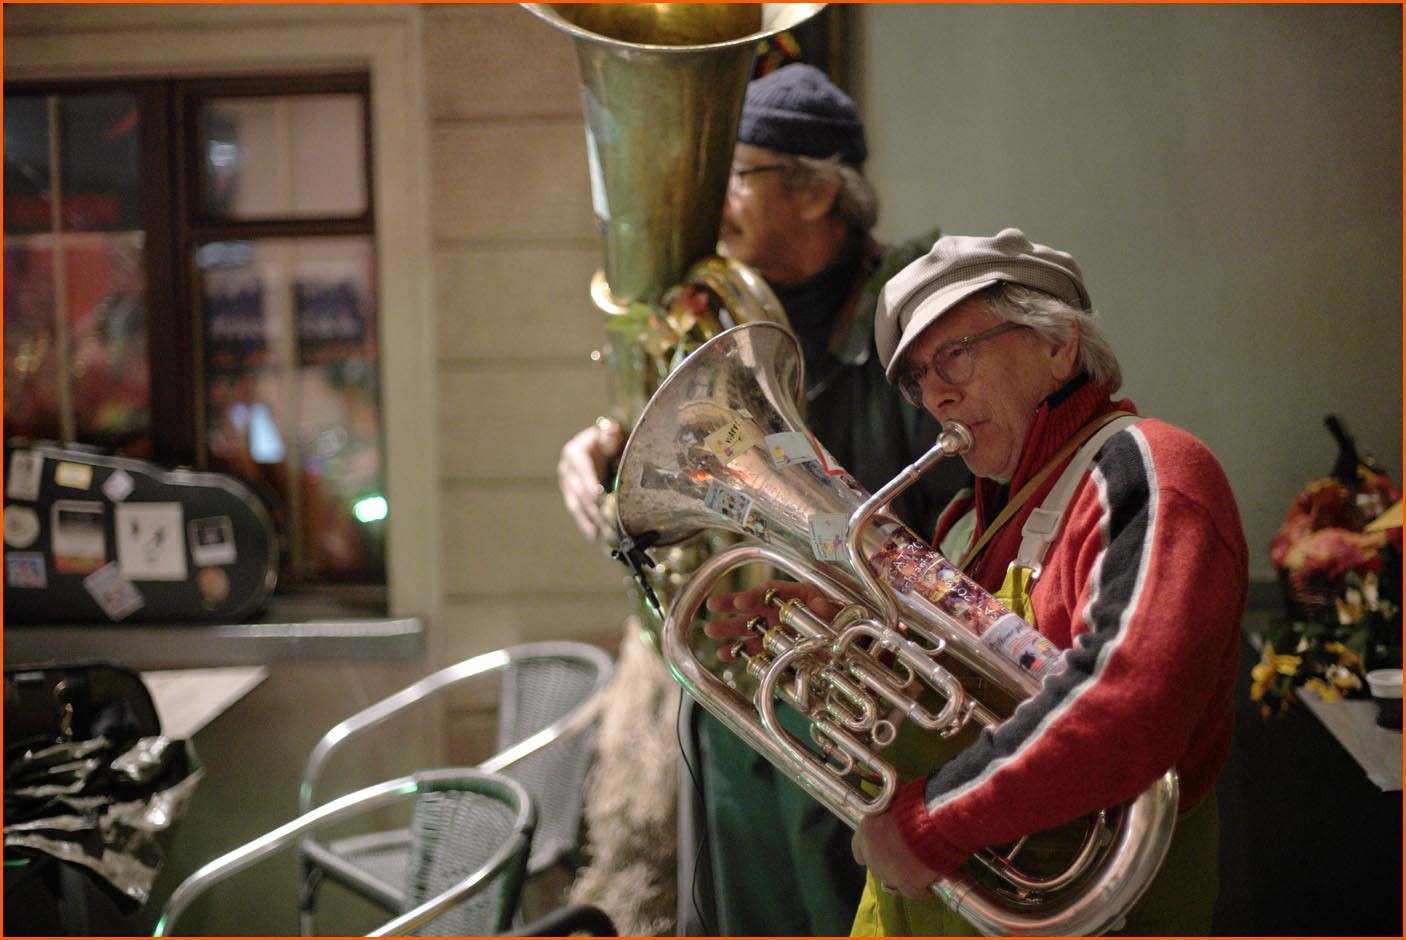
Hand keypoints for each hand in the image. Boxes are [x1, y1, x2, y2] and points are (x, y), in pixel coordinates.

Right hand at [558, 418, 623, 540]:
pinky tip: (594, 536)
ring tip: (597, 535)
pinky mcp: (571, 497)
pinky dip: (585, 524)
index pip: (582, 469)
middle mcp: (566, 469)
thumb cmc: (610, 439)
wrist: (600, 445)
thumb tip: (612, 431)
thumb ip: (611, 435)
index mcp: (574, 453)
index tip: (598, 496)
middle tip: (604, 521)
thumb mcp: (610, 435)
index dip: (589, 482)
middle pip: (578, 491)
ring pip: (575, 505)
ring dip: (587, 521)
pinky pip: (577, 512)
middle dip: (591, 507)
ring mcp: (566, 485)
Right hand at [702, 580, 840, 660]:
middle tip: (712, 606)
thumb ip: (826, 608)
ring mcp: (774, 629)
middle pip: (753, 606)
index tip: (741, 603)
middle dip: (731, 606)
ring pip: (748, 627)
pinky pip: (753, 649)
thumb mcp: (835, 609)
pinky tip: (724, 654)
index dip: (755, 595)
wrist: (843, 641)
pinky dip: (739, 652)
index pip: (770, 591)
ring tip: (710, 631)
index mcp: (794, 594)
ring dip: (729, 630)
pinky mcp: (772, 648)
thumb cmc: (837, 618)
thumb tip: (819, 606)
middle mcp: (780, 610)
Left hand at [851, 808, 942, 899]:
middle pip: (878, 866)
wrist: (931, 821)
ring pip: (895, 881)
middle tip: (908, 858)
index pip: (858, 850)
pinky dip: (923, 889)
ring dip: (906, 876)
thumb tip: (895, 817)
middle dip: (891, 863)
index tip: (883, 850)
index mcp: (866, 831)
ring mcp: (888, 872)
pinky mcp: (907, 884)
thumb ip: (890, 816)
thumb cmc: (914, 805)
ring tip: (922, 869)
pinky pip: (915, 892)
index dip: (871, 851)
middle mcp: (872, 854)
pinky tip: (931, 882)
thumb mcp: (894, 804)